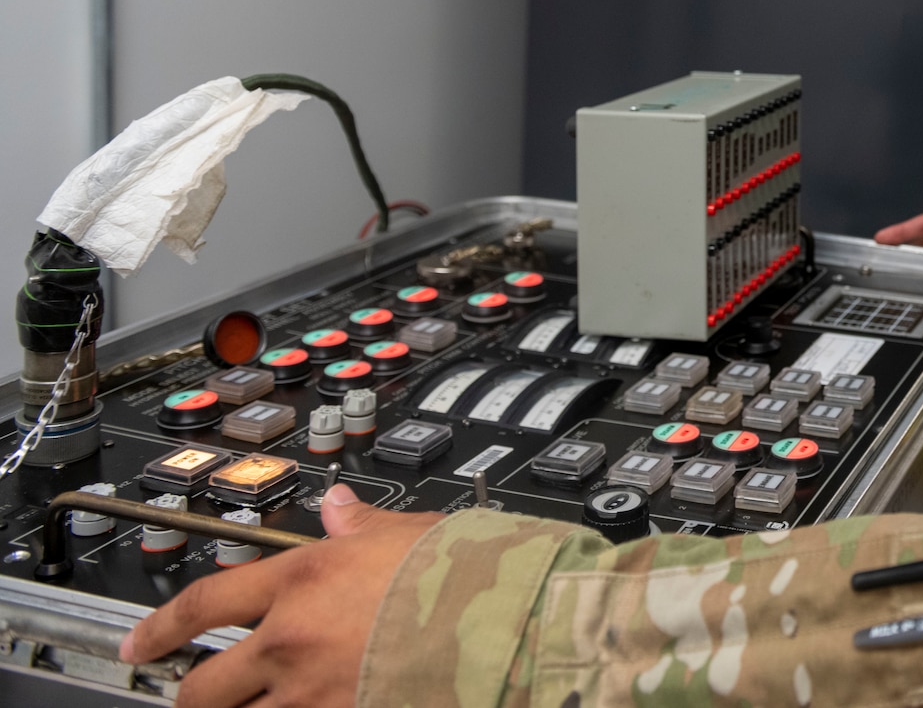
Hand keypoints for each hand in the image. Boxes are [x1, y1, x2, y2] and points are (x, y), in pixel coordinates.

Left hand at [121, 485, 438, 706]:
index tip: (143, 642)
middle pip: (206, 686)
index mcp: (303, 580)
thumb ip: (364, 527)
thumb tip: (339, 509)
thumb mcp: (409, 533)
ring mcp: (310, 697)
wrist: (503, 624)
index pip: (206, 603)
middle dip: (194, 695)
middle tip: (195, 697)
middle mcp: (291, 643)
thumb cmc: (465, 575)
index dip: (161, 626)